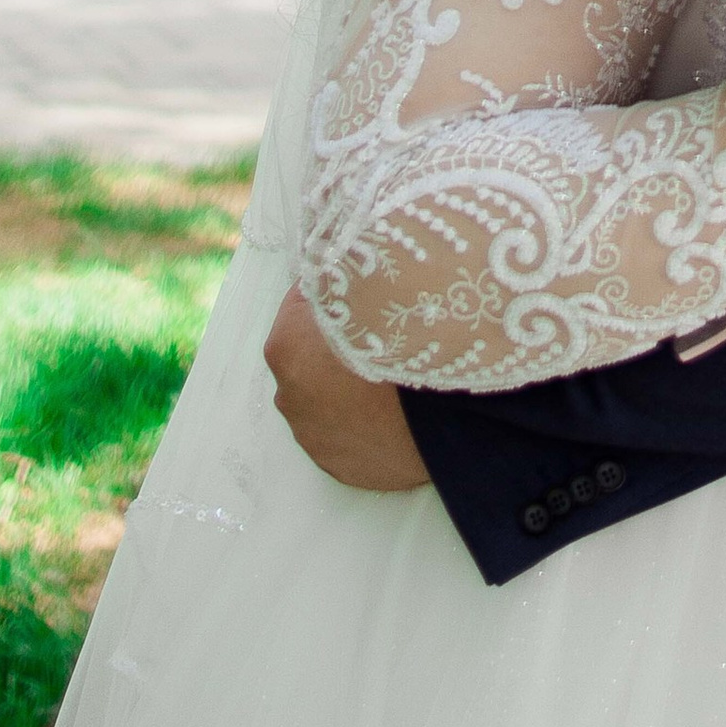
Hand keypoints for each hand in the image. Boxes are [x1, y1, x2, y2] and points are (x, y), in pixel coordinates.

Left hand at [264, 286, 433, 490]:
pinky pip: (342, 433)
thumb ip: (340, 276)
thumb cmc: (404, 344)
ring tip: (387, 377)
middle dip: (334, 343)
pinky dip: (357, 421)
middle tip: (380, 334)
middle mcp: (287, 394)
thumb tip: (332, 260)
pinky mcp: (336, 466)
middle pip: (308, 354)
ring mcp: (311, 436)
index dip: (333, 291)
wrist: (439, 419)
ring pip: (322, 397)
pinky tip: (387, 411)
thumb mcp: (369, 289)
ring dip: (344, 385)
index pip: (302, 302)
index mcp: (286, 346)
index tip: (362, 291)